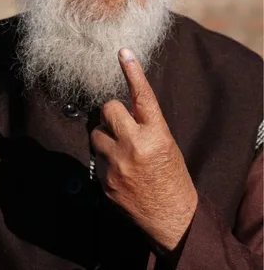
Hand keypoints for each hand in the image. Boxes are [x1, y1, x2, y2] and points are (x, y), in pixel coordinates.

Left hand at [90, 48, 197, 251]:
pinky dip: (104, 161)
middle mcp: (135, 145)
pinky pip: (96, 158)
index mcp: (157, 134)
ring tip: (122, 154)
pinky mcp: (104, 179)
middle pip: (108, 109)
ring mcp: (117, 163)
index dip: (133, 73)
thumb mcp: (166, 145)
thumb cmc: (171, 176)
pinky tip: (120, 174)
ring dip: (104, 138)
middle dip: (111, 114)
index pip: (142, 97)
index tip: (123, 52)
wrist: (173, 217)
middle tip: (120, 126)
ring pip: (96, 134)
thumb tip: (120, 109)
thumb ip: (145, 126)